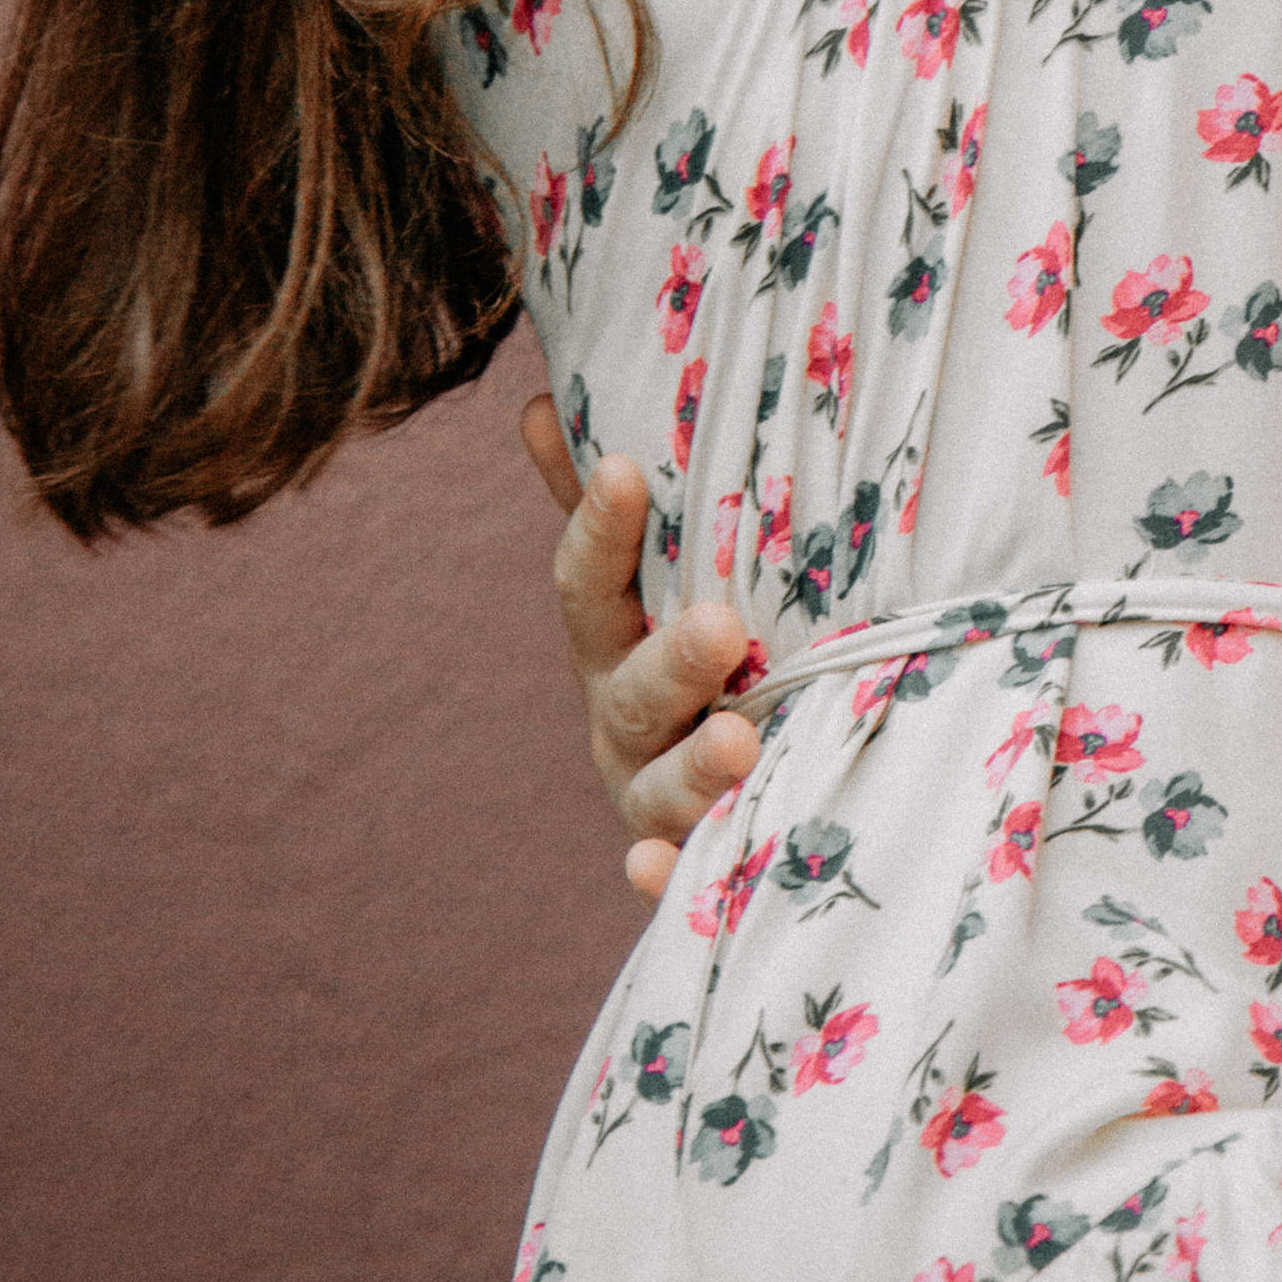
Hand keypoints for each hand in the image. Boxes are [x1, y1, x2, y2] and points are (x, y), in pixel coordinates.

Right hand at [524, 391, 757, 904]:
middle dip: (674, 661)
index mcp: (608, 641)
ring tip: (740, 742)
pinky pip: (681, 879)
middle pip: (634, 692)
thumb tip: (541, 403)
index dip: (601, 526)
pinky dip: (668, 877)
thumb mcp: (647, 574)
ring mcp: (652, 795)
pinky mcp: (692, 860)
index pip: (589, 582)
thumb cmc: (689, 641)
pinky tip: (667, 869)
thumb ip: (606, 504)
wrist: (726, 774)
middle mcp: (623, 720)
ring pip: (662, 789)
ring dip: (693, 768)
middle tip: (721, 625)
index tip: (627, 471)